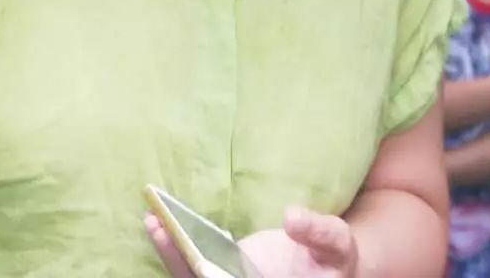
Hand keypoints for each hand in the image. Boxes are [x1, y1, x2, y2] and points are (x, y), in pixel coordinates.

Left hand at [146, 207, 357, 277]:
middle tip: (159, 228)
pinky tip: (161, 224)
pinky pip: (195, 266)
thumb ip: (318, 232)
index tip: (197, 258)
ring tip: (153, 221)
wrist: (329, 268)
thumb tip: (292, 217)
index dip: (210, 274)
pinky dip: (177, 250)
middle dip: (179, 261)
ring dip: (172, 256)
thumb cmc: (334, 261)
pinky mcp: (224, 271)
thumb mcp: (337, 244)